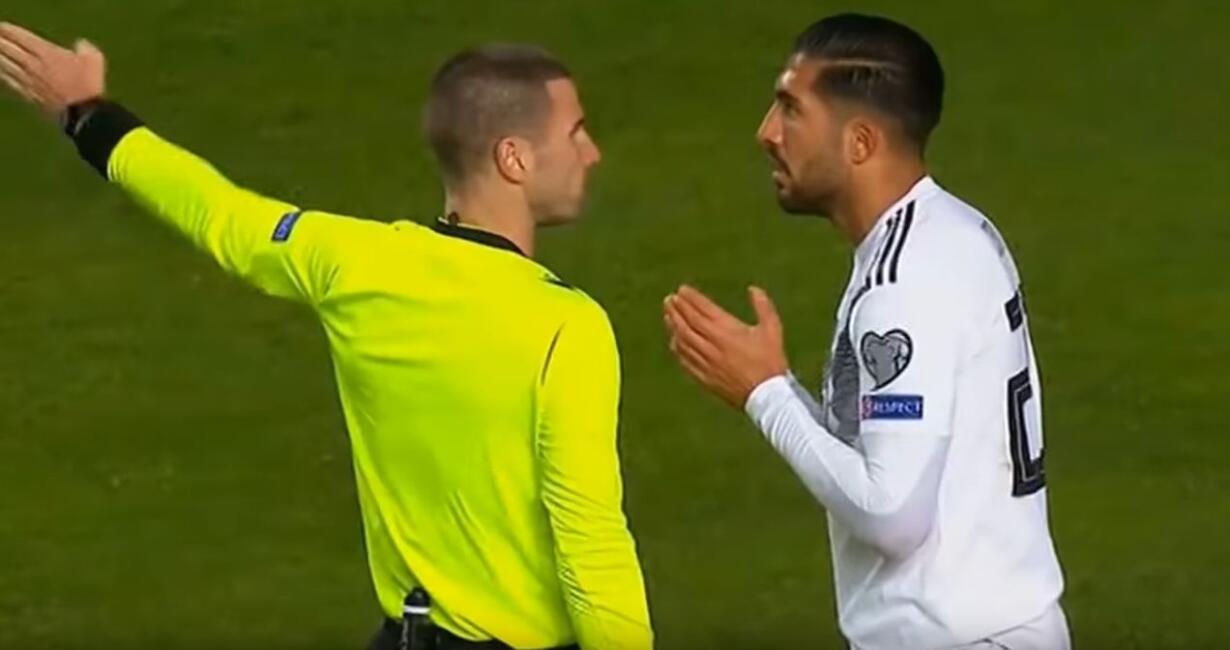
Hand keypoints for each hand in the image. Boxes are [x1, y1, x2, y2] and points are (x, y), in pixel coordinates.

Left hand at [0, 22, 105, 117]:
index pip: (18, 36)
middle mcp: (31, 64)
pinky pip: (8, 81)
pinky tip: (1, 72)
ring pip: (3, 64)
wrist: (83, 113)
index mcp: (45, 52)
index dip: (7, 30)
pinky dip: (1, 74)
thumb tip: (80, 44)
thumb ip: (84, 48)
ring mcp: (27, 80)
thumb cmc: (89, 84)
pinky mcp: (27, 94)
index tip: (1, 27)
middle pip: (6, 48)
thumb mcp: (94, 60)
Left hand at [663, 284, 789, 408]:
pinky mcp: (703, 377)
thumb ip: (763, 307)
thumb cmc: (770, 361)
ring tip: (668, 315)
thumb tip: (753, 289)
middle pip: (688, 323)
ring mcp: (706, 362)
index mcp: (727, 331)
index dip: (691, 298)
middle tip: (670, 299)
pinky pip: (684, 359)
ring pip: (683, 340)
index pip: (703, 309)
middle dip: (677, 309)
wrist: (766, 396)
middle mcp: (712, 345)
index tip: (682, 290)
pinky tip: (674, 341)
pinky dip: (677, 348)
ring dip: (673, 326)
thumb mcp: (772, 330)